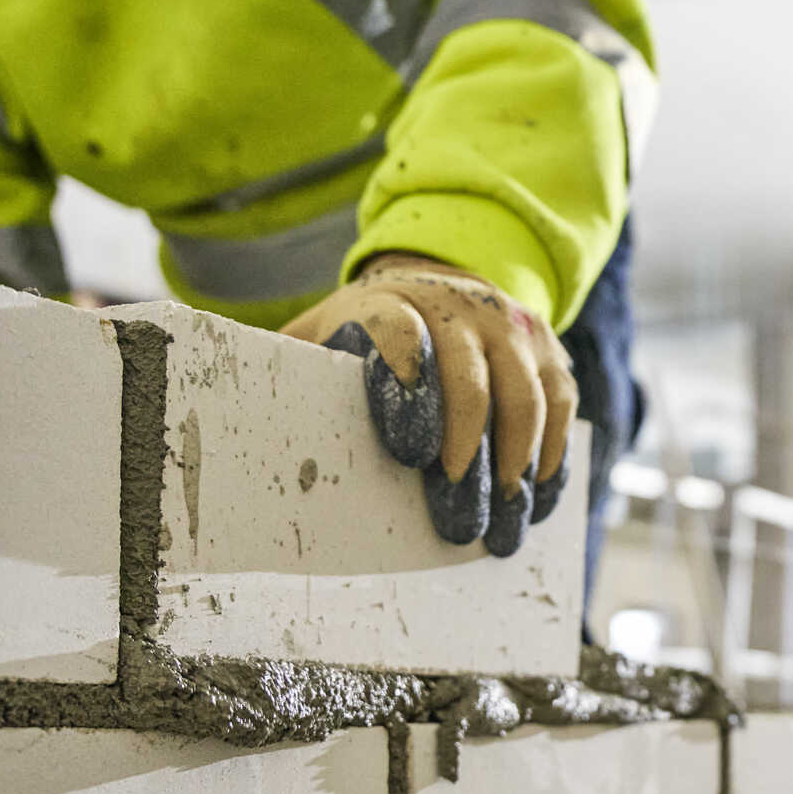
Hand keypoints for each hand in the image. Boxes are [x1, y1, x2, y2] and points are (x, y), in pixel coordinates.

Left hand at [282, 255, 576, 555]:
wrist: (433, 283)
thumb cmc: (363, 335)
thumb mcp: (318, 340)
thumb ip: (290, 372)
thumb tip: (230, 419)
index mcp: (388, 302)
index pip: (398, 333)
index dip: (406, 386)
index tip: (412, 449)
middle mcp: (455, 304)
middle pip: (474, 373)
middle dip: (471, 442)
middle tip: (461, 504)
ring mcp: (509, 323)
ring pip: (528, 390)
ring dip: (520, 457)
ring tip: (507, 510)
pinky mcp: (546, 346)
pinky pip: (563, 399)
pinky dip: (555, 449)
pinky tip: (540, 491)